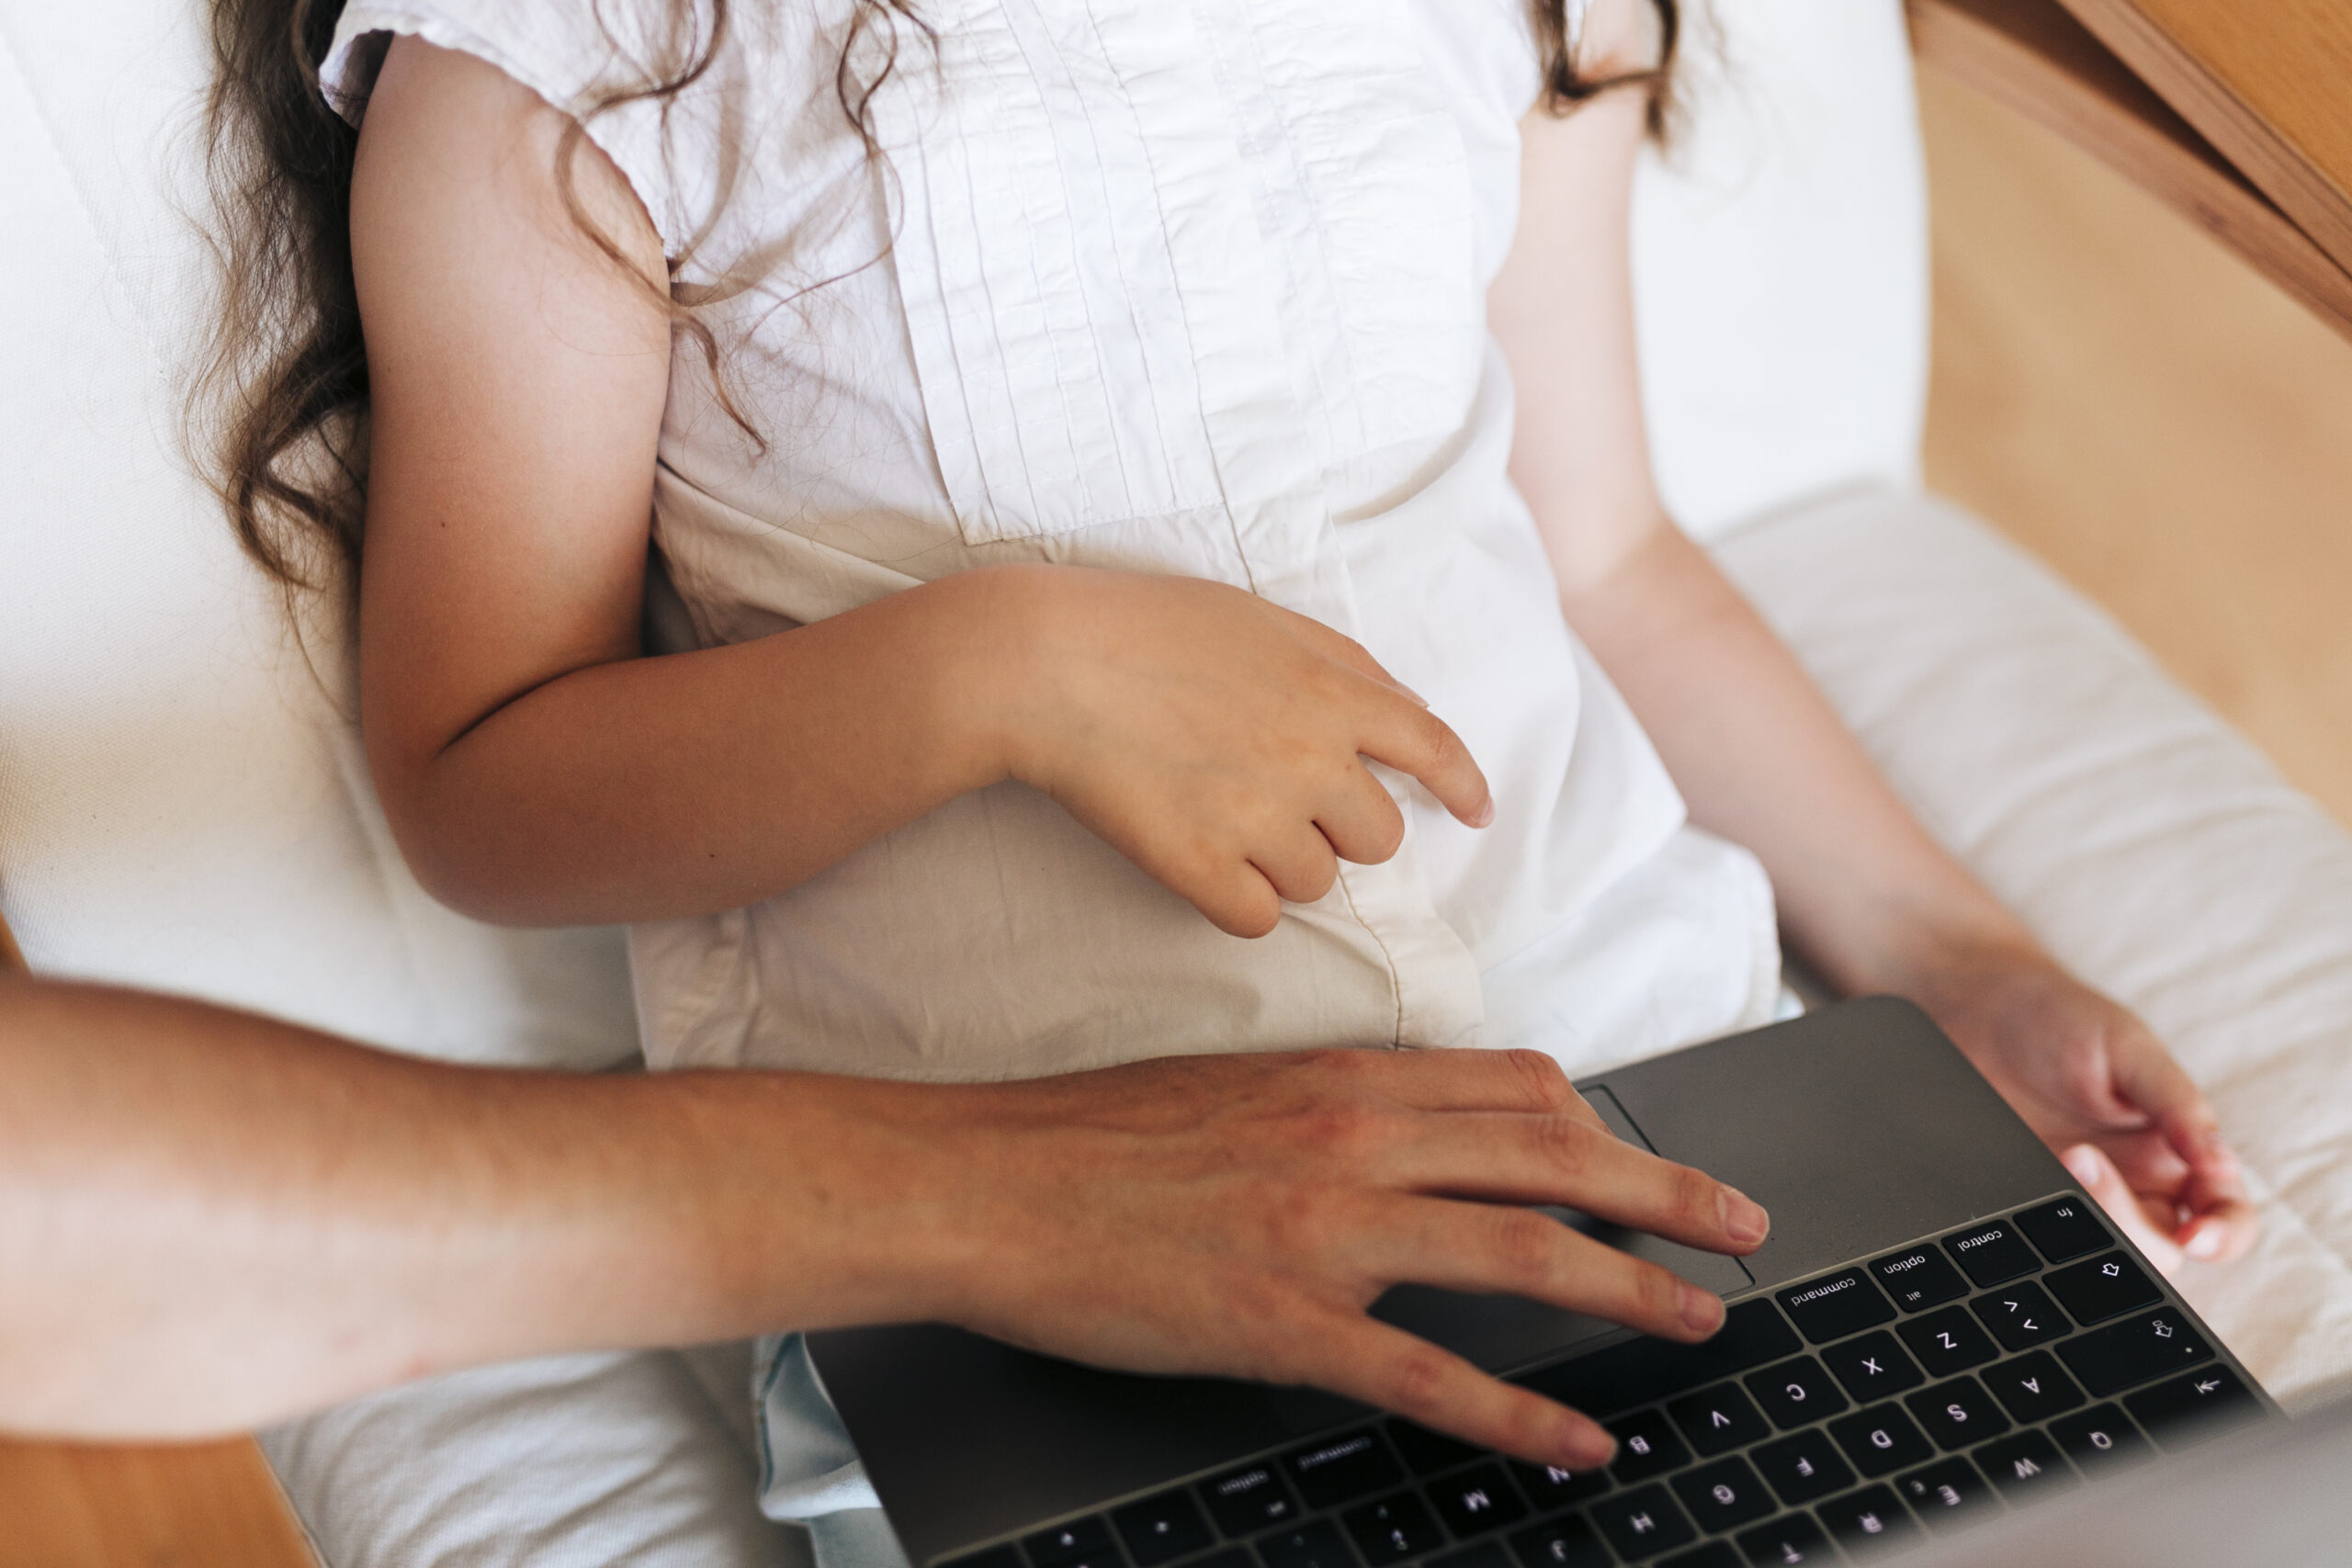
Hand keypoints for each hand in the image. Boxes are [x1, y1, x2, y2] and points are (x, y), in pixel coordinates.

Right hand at [913, 1047, 1769, 1470]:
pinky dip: (1520, 1411)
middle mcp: (1352, 1140)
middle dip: (1663, 1191)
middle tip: (1742, 1223)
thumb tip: (1406, 1123)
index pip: (1511, 1088)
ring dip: (1629, 1286)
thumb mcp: (1228, 1086)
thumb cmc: (1094, 1139)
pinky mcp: (1287, 1321)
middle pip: (1549, 1154)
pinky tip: (1575, 1440)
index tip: (1646, 1153)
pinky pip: (1429, 1372)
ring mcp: (1326, 1231)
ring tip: (1698, 1316)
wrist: (991, 1185)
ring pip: (1519, 1249)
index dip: (1600, 1122)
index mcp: (1337, 1078)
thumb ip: (1330, 1102)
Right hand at [977, 566, 1493, 936]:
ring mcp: (1256, 818)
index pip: (1433, 749)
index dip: (1463, 787)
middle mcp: (1311, 760)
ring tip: (1219, 815)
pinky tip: (1201, 864)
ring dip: (1281, 863)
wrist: (1045, 662)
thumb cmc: (1145, 626)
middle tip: (1280, 802)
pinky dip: (1236, 902)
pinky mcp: (1199, 866)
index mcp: (1332, 692)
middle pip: (1378, 838)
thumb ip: (1341, 663)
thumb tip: (1403, 708)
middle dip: (1342, 829)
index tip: (1476, 814)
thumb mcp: (1259, 617)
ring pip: (1316, 883)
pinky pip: (1257, 920)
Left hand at [1903, 937, 2256, 1273]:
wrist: (1973, 1005)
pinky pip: (2045, 1236)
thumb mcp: (2129, 1050)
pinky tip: (2030, 1192)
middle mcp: (2136, 1182)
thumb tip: (2222, 1166)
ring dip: (2091, 1220)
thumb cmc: (2062, 1017)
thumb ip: (2178, 1107)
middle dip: (2132, 1222)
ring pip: (2105, 1251)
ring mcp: (2080, 1194)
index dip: (2224, 1236)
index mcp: (2179, 1150)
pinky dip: (2043, 1228)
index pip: (2225, 1213)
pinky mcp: (2029, 1196)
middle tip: (2084, 1157)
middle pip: (2163, 1248)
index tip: (2197, 1236)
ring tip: (2060, 1156)